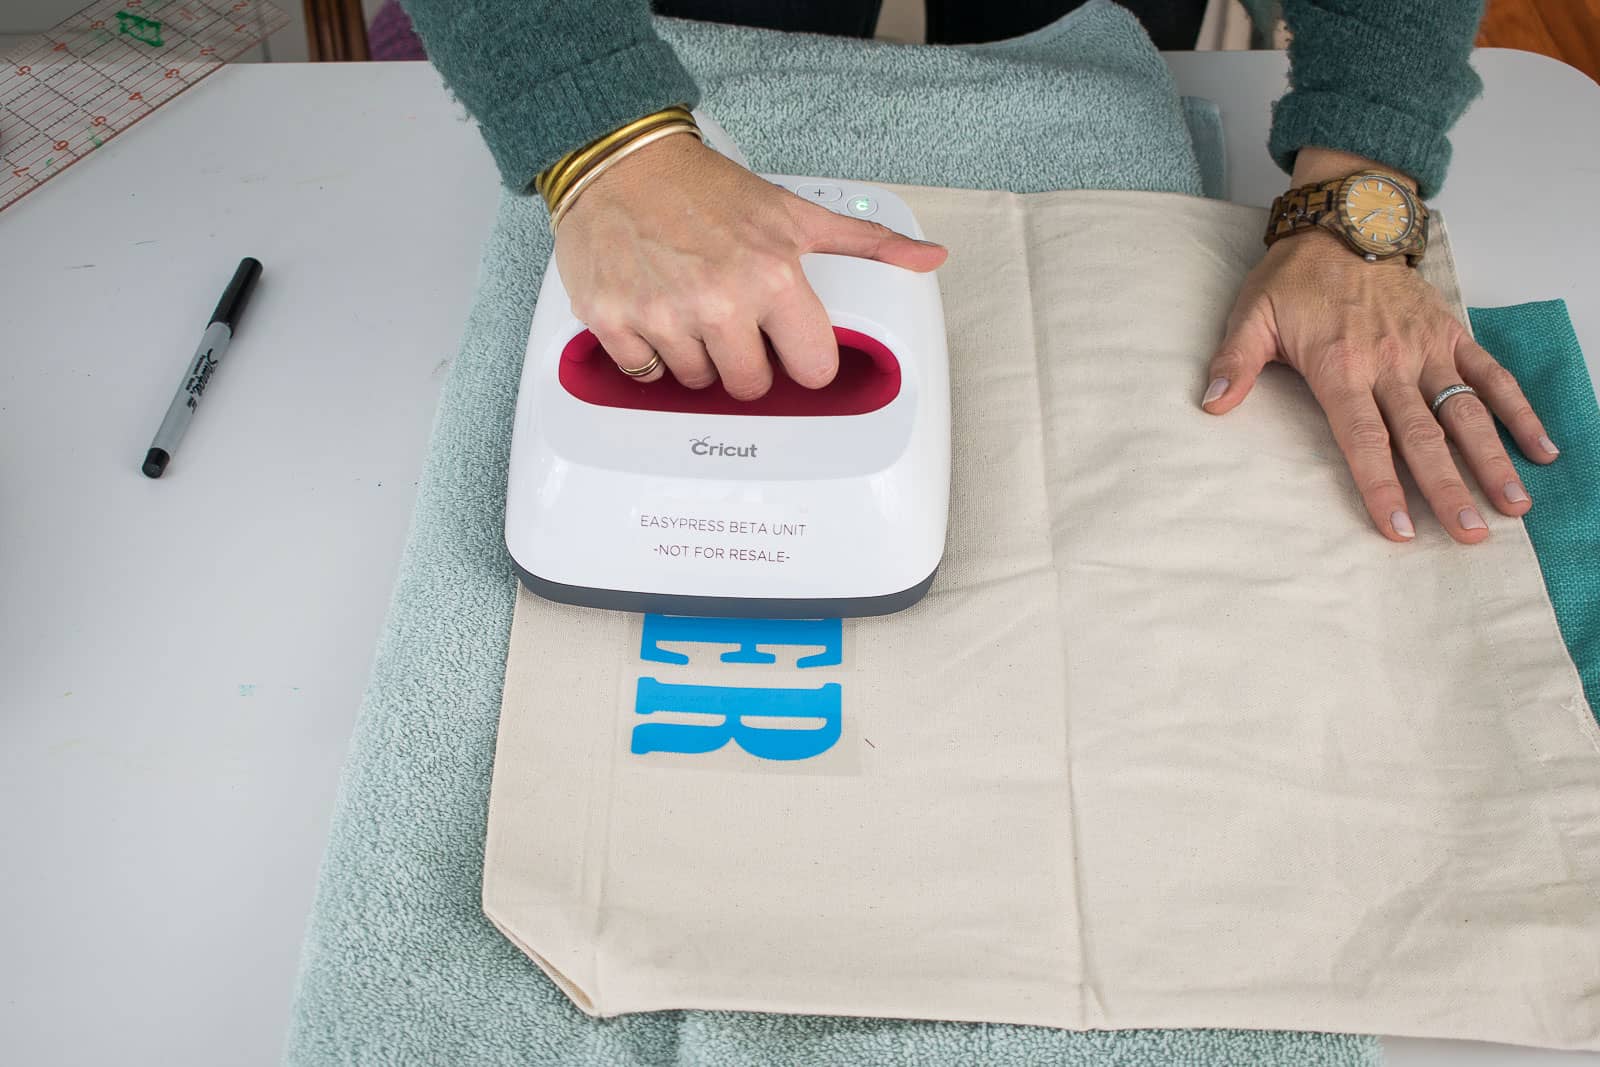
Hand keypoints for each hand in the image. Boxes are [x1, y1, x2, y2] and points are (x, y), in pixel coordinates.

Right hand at [553, 134, 947, 398]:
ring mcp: (665, 316)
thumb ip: (866, 244)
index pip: (812, 370)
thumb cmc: (706, 188)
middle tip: (732, 322)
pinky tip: (655, 312)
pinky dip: (649, 353)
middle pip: (750, 386)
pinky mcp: (615, 322)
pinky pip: (644, 374)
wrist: (623, 161)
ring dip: (697, 356)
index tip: (788, 346)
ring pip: (697, 383)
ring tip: (691, 309)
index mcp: (773, 278)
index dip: (801, 360)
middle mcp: (720, 302)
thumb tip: (928, 258)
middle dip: (745, 362)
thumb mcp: (794, 213)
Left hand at [1203, 227, 1559, 542]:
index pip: (1363, 438)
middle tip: (1471, 533)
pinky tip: (1540, 450)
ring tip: (1514, 506)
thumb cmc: (1293, 277)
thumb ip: (1234, 362)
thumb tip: (1211, 404)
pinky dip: (1519, 411)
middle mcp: (1390, 363)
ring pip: (1466, 411)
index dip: (1381, 485)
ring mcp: (1426, 349)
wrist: (1344, 221)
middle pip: (1422, 435)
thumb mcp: (1251, 315)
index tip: (1400, 529)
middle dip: (1447, 487)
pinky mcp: (1451, 334)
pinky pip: (1492, 375)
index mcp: (1340, 366)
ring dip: (1491, 459)